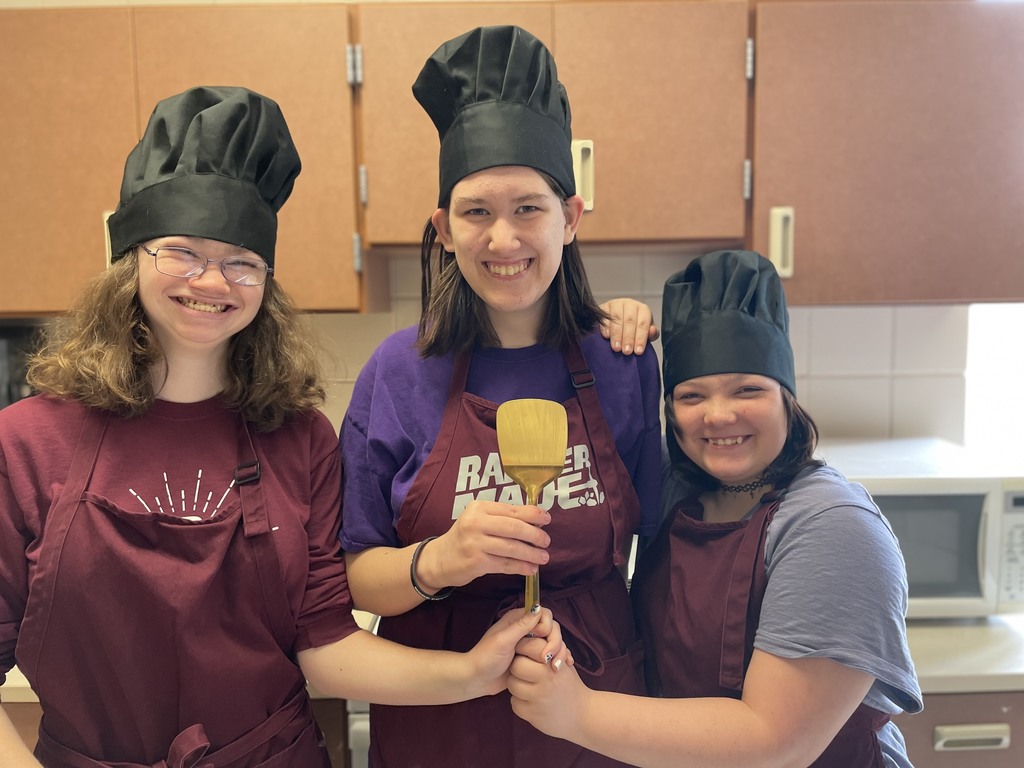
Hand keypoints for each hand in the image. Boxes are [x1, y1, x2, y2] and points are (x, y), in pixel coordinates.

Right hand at [415, 500, 550, 591]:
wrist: (439, 559)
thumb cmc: (465, 537)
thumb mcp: (479, 520)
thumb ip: (502, 519)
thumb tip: (536, 522)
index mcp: (479, 507)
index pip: (512, 509)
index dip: (533, 514)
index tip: (547, 519)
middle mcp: (476, 522)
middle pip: (514, 528)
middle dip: (535, 535)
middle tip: (546, 542)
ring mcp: (475, 543)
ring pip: (511, 547)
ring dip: (531, 554)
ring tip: (543, 557)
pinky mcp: (476, 562)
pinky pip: (505, 564)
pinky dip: (521, 567)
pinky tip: (531, 569)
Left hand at [469, 607, 571, 697]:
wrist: (477, 679)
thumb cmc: (486, 658)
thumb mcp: (503, 641)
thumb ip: (521, 625)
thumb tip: (538, 607)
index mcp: (517, 619)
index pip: (543, 614)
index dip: (547, 625)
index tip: (541, 638)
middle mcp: (525, 629)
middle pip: (552, 628)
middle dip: (555, 642)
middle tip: (549, 660)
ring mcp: (530, 644)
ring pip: (553, 642)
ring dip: (560, 651)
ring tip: (558, 667)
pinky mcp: (532, 658)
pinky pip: (550, 654)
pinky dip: (558, 658)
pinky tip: (564, 667)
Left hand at [508, 639, 587, 739]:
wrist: (583, 715)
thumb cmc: (568, 684)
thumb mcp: (563, 662)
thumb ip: (548, 647)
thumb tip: (530, 631)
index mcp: (554, 664)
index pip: (528, 646)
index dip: (524, 647)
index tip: (526, 653)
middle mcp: (547, 680)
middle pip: (516, 666)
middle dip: (518, 668)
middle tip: (527, 672)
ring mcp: (539, 699)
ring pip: (512, 685)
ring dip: (518, 686)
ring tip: (530, 688)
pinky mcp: (532, 715)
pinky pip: (514, 703)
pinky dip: (520, 703)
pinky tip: (532, 703)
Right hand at [599, 298, 658, 354]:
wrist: (615, 321)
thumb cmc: (633, 328)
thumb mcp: (644, 332)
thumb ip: (651, 333)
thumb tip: (652, 331)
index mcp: (643, 310)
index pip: (643, 323)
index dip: (641, 338)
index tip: (638, 351)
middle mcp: (630, 305)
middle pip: (630, 321)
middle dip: (628, 338)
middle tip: (627, 351)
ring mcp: (616, 304)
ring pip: (617, 318)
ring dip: (617, 334)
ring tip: (616, 347)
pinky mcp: (604, 307)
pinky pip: (604, 316)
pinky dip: (605, 327)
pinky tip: (607, 336)